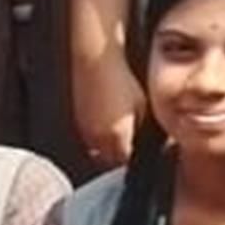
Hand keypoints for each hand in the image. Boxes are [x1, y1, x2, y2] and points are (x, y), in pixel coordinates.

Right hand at [71, 50, 142, 171]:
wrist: (94, 62)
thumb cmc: (121, 80)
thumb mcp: (142, 105)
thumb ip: (143, 128)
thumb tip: (146, 138)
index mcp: (117, 136)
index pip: (125, 161)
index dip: (133, 158)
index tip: (140, 154)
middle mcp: (98, 138)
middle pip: (109, 160)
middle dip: (119, 157)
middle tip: (131, 147)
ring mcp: (85, 130)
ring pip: (96, 151)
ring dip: (107, 148)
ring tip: (119, 136)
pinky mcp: (78, 120)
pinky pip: (89, 138)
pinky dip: (97, 137)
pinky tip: (107, 124)